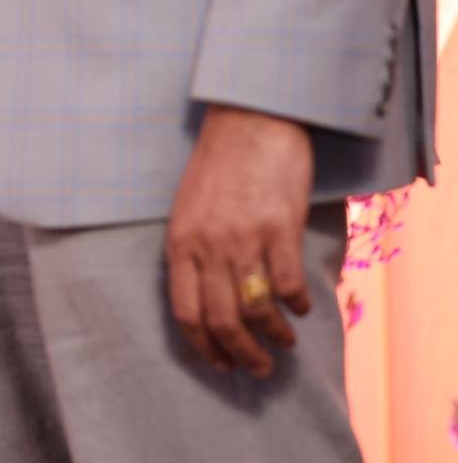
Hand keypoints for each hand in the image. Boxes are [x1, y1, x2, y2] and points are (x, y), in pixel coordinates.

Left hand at [165, 105, 313, 379]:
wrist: (251, 115)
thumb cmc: (221, 159)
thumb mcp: (190, 204)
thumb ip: (196, 248)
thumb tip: (211, 297)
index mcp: (181, 240)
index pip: (185, 312)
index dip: (204, 347)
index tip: (221, 364)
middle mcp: (209, 245)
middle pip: (222, 321)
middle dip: (243, 355)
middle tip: (260, 368)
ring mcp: (245, 238)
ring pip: (257, 311)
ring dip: (274, 337)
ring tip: (285, 341)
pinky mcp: (280, 228)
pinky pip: (289, 286)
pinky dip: (297, 305)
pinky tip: (301, 306)